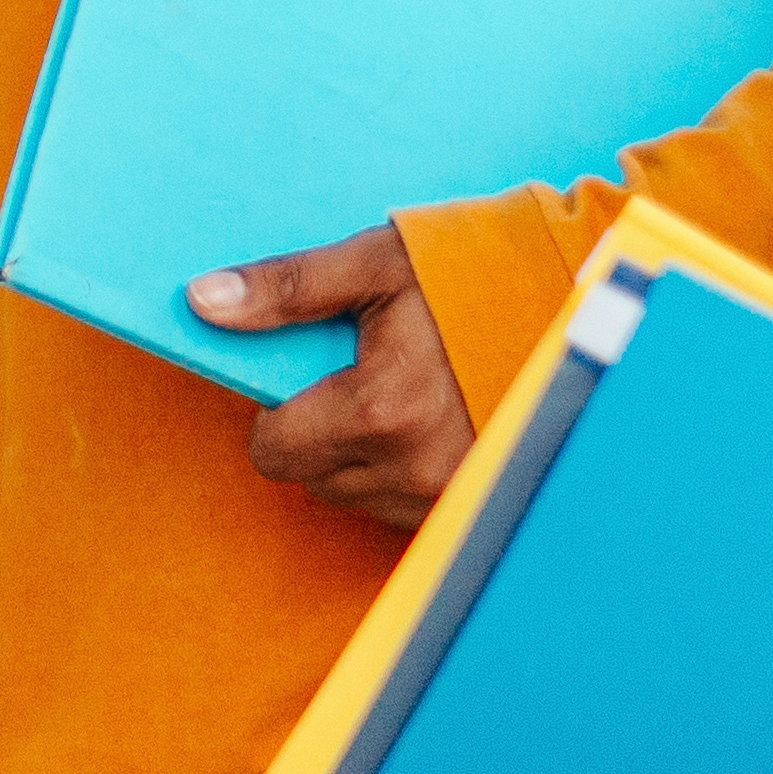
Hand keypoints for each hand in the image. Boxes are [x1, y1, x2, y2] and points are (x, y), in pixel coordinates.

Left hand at [196, 225, 475, 525]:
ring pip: (358, 497)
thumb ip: (285, 289)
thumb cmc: (470, 271)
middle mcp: (416, 468)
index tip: (305, 377)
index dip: (276, 413)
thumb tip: (202, 303)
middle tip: (359, 376)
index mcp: (382, 409)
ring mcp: (452, 495)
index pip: (275, 451)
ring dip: (362, 456)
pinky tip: (430, 423)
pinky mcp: (477, 505)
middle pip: (313, 478)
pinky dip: (403, 473)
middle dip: (318, 432)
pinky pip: (404, 509)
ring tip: (403, 394)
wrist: (570, 296)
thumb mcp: (372, 264)